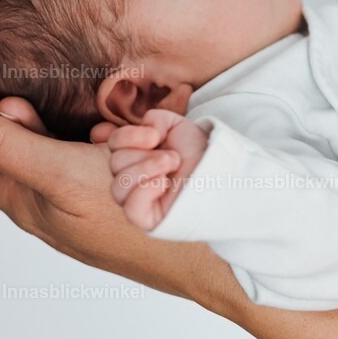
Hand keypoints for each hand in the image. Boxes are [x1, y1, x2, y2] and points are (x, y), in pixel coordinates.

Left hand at [0, 57, 240, 313]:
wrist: (202, 239)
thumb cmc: (135, 216)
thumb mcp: (61, 175)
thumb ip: (7, 147)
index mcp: (28, 203)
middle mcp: (49, 205)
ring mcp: (82, 200)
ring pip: (40, 157)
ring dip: (24, 123)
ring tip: (16, 96)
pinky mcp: (113, 192)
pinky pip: (80, 162)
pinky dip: (70, 135)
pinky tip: (87, 124)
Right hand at [108, 110, 209, 230]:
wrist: (223, 172)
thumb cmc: (200, 152)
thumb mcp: (178, 126)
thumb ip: (154, 120)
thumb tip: (142, 130)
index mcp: (136, 154)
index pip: (113, 144)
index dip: (126, 136)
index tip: (153, 136)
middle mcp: (132, 177)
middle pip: (115, 162)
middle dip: (145, 153)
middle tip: (173, 156)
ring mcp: (138, 200)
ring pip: (118, 186)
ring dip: (147, 168)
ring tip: (172, 165)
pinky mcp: (148, 218)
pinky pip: (130, 209)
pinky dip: (145, 191)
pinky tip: (163, 183)